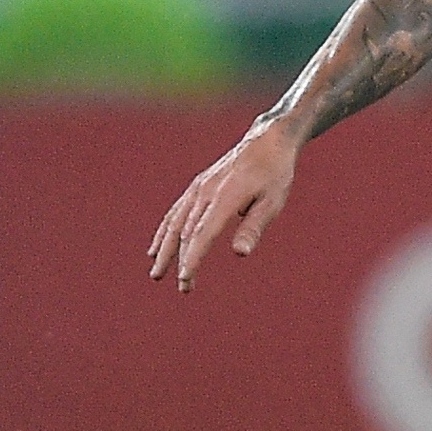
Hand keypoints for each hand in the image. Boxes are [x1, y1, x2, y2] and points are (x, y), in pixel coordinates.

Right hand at [149, 122, 299, 291]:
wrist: (267, 141)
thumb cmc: (274, 174)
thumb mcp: (272, 201)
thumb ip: (253, 227)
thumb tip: (240, 253)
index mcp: (225, 197)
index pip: (203, 234)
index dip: (192, 258)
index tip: (185, 280)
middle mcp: (206, 192)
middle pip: (185, 232)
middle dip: (180, 261)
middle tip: (183, 289)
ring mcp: (199, 188)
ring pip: (175, 223)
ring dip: (165, 250)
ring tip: (157, 273)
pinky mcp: (198, 186)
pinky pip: (176, 212)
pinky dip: (164, 231)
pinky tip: (157, 248)